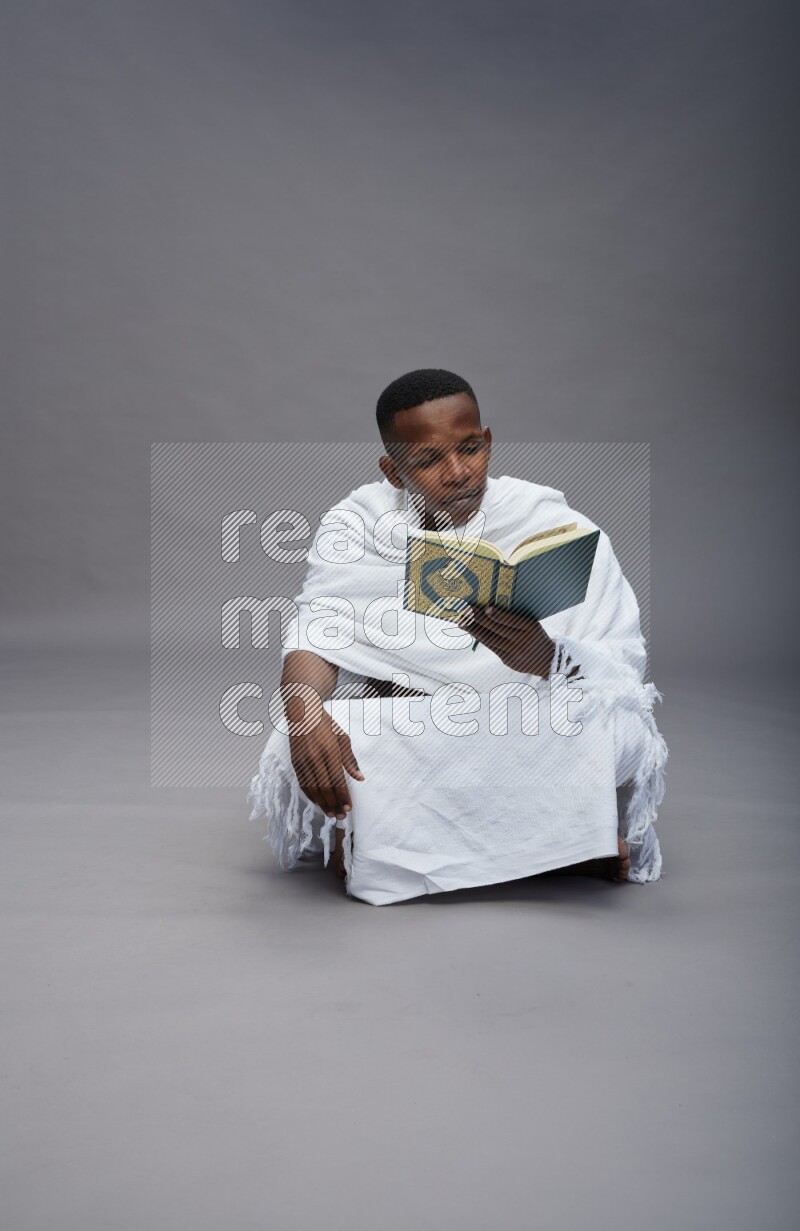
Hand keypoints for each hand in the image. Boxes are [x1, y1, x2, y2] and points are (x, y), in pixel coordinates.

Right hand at [289, 710, 364, 828]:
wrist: (302, 714)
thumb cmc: (325, 725)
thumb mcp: (342, 738)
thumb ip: (350, 760)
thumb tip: (360, 778)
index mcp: (330, 751)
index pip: (337, 780)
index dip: (343, 796)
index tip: (349, 807)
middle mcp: (315, 758)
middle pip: (324, 788)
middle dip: (334, 804)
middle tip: (340, 816)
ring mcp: (303, 761)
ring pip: (313, 788)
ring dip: (322, 803)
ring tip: (330, 814)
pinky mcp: (295, 763)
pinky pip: (303, 783)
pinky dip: (310, 795)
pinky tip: (317, 802)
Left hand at [457, 604, 555, 676]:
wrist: (548, 661)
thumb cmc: (537, 637)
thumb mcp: (533, 625)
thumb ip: (516, 619)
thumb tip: (491, 610)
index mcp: (530, 628)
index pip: (511, 621)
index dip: (498, 615)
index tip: (485, 609)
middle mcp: (522, 641)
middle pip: (497, 629)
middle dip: (479, 619)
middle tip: (467, 611)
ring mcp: (514, 652)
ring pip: (491, 639)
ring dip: (475, 630)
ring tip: (463, 622)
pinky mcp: (508, 660)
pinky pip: (492, 647)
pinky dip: (481, 639)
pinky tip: (472, 632)